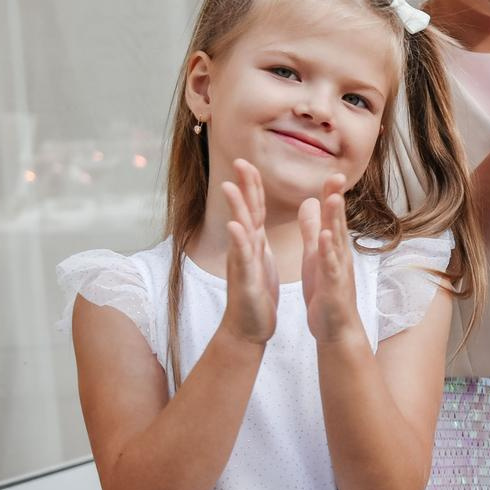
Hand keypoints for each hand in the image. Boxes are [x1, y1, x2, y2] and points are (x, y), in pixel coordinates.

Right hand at [220, 159, 278, 344]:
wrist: (250, 327)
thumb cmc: (256, 295)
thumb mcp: (259, 261)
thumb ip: (255, 239)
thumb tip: (250, 220)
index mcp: (255, 244)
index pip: (254, 208)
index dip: (252, 185)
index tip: (249, 162)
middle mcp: (247, 249)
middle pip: (245, 212)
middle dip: (243, 187)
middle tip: (239, 161)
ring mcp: (243, 263)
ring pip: (240, 231)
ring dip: (235, 209)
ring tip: (230, 186)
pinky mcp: (246, 280)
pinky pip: (243, 259)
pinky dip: (240, 242)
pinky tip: (236, 227)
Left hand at [298, 173, 359, 344]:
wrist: (336, 328)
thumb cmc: (325, 291)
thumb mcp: (315, 254)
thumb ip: (312, 229)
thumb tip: (310, 202)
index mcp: (331, 247)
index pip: (331, 216)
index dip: (331, 194)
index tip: (331, 173)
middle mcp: (339, 255)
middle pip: (337, 223)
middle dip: (336, 199)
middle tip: (336, 175)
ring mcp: (338, 271)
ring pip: (336, 241)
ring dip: (335, 220)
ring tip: (332, 199)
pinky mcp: (333, 287)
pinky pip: (331, 267)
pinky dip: (328, 252)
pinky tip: (325, 238)